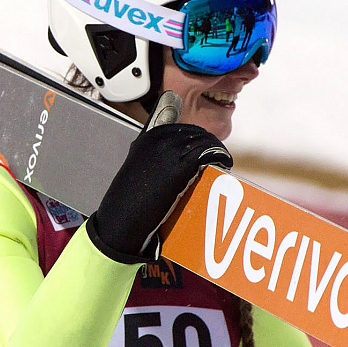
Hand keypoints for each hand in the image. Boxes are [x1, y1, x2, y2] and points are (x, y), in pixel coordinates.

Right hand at [88, 92, 231, 261]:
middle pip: (196, 133)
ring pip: (205, 142)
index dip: (196, 136)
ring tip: (223, 162)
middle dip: (209, 144)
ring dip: (217, 150)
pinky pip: (209, 153)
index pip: (180, 127)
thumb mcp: (139, 170)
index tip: (203, 146)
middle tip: (217, 157)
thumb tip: (176, 161)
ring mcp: (170, 151)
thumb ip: (155, 160)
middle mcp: (159, 139)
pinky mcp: (181, 165)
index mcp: (147, 138)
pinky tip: (224, 165)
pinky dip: (221, 157)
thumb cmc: (130, 200)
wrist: (123, 218)